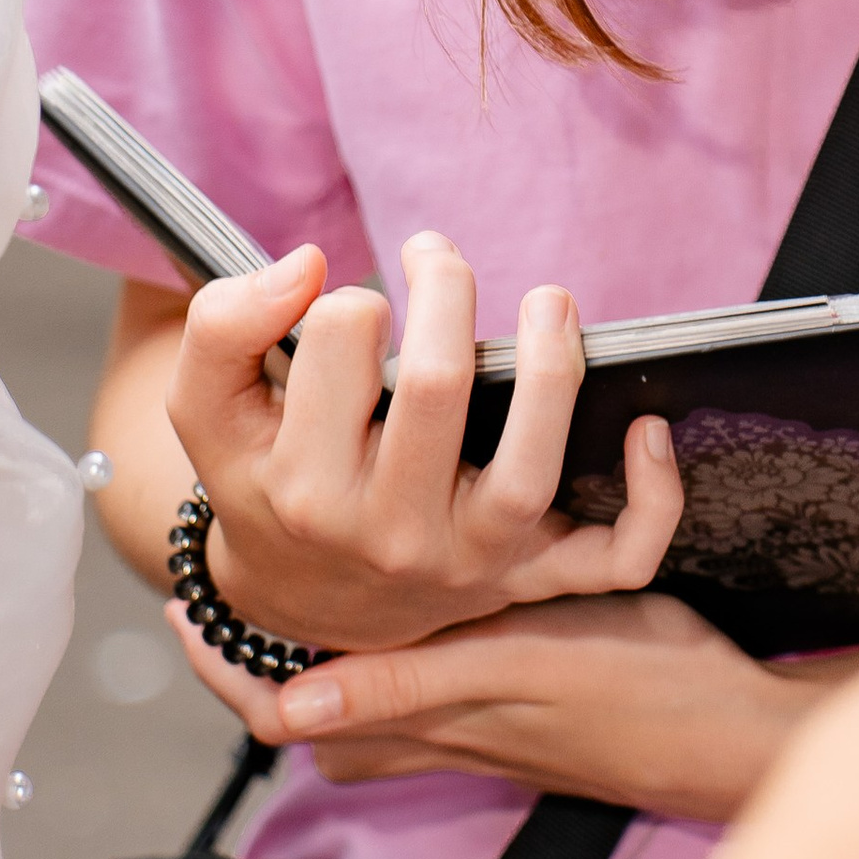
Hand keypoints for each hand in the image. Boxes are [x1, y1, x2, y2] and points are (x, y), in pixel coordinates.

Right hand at [165, 233, 682, 650]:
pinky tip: (647, 425)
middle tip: (438, 259)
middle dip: (447, 294)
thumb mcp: (207, 408)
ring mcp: (469, 564)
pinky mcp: (532, 577)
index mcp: (303, 485)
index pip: (341, 345)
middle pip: (437, 391)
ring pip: (529, 471)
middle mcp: (387, 534)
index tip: (360, 310)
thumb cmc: (265, 475)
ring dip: (552, 370)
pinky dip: (651, 501)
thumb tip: (305, 264)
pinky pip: (614, 559)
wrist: (303, 599)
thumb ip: (222, 326)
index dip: (353, 301)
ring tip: (548, 301)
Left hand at [173, 588, 819, 826]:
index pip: (289, 714)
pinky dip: (405, 665)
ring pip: (373, 703)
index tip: (183, 614)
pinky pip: (436, 696)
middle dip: (264, 664)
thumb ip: (405, 689)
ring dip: (331, 661)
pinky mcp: (525, 711)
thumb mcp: (514, 675)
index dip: (228, 673)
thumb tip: (289, 715)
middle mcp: (441, 726)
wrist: (734, 738)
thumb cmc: (641, 698)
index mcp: (424, 714)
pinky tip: (416, 601)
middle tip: (223, 596)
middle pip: (318, 714)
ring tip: (294, 590)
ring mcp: (483, 725)